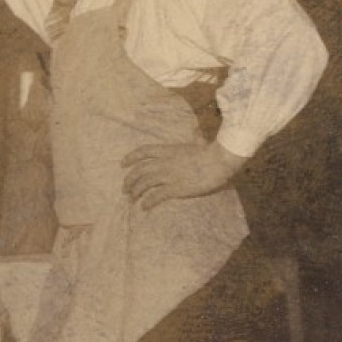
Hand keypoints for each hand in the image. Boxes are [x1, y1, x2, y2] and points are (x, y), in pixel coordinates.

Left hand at [120, 141, 244, 209]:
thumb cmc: (210, 152)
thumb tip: (192, 134)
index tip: (122, 164)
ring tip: (132, 199)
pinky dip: (148, 201)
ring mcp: (168, 175)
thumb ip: (187, 143)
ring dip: (135, 192)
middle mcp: (164, 162)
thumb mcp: (194, 144)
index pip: (143, 151)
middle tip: (125, 188)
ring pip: (144, 183)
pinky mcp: (175, 188)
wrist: (219, 161)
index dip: (131, 158)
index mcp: (167, 150)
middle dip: (129, 180)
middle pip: (139, 170)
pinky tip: (144, 206)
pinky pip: (156, 196)